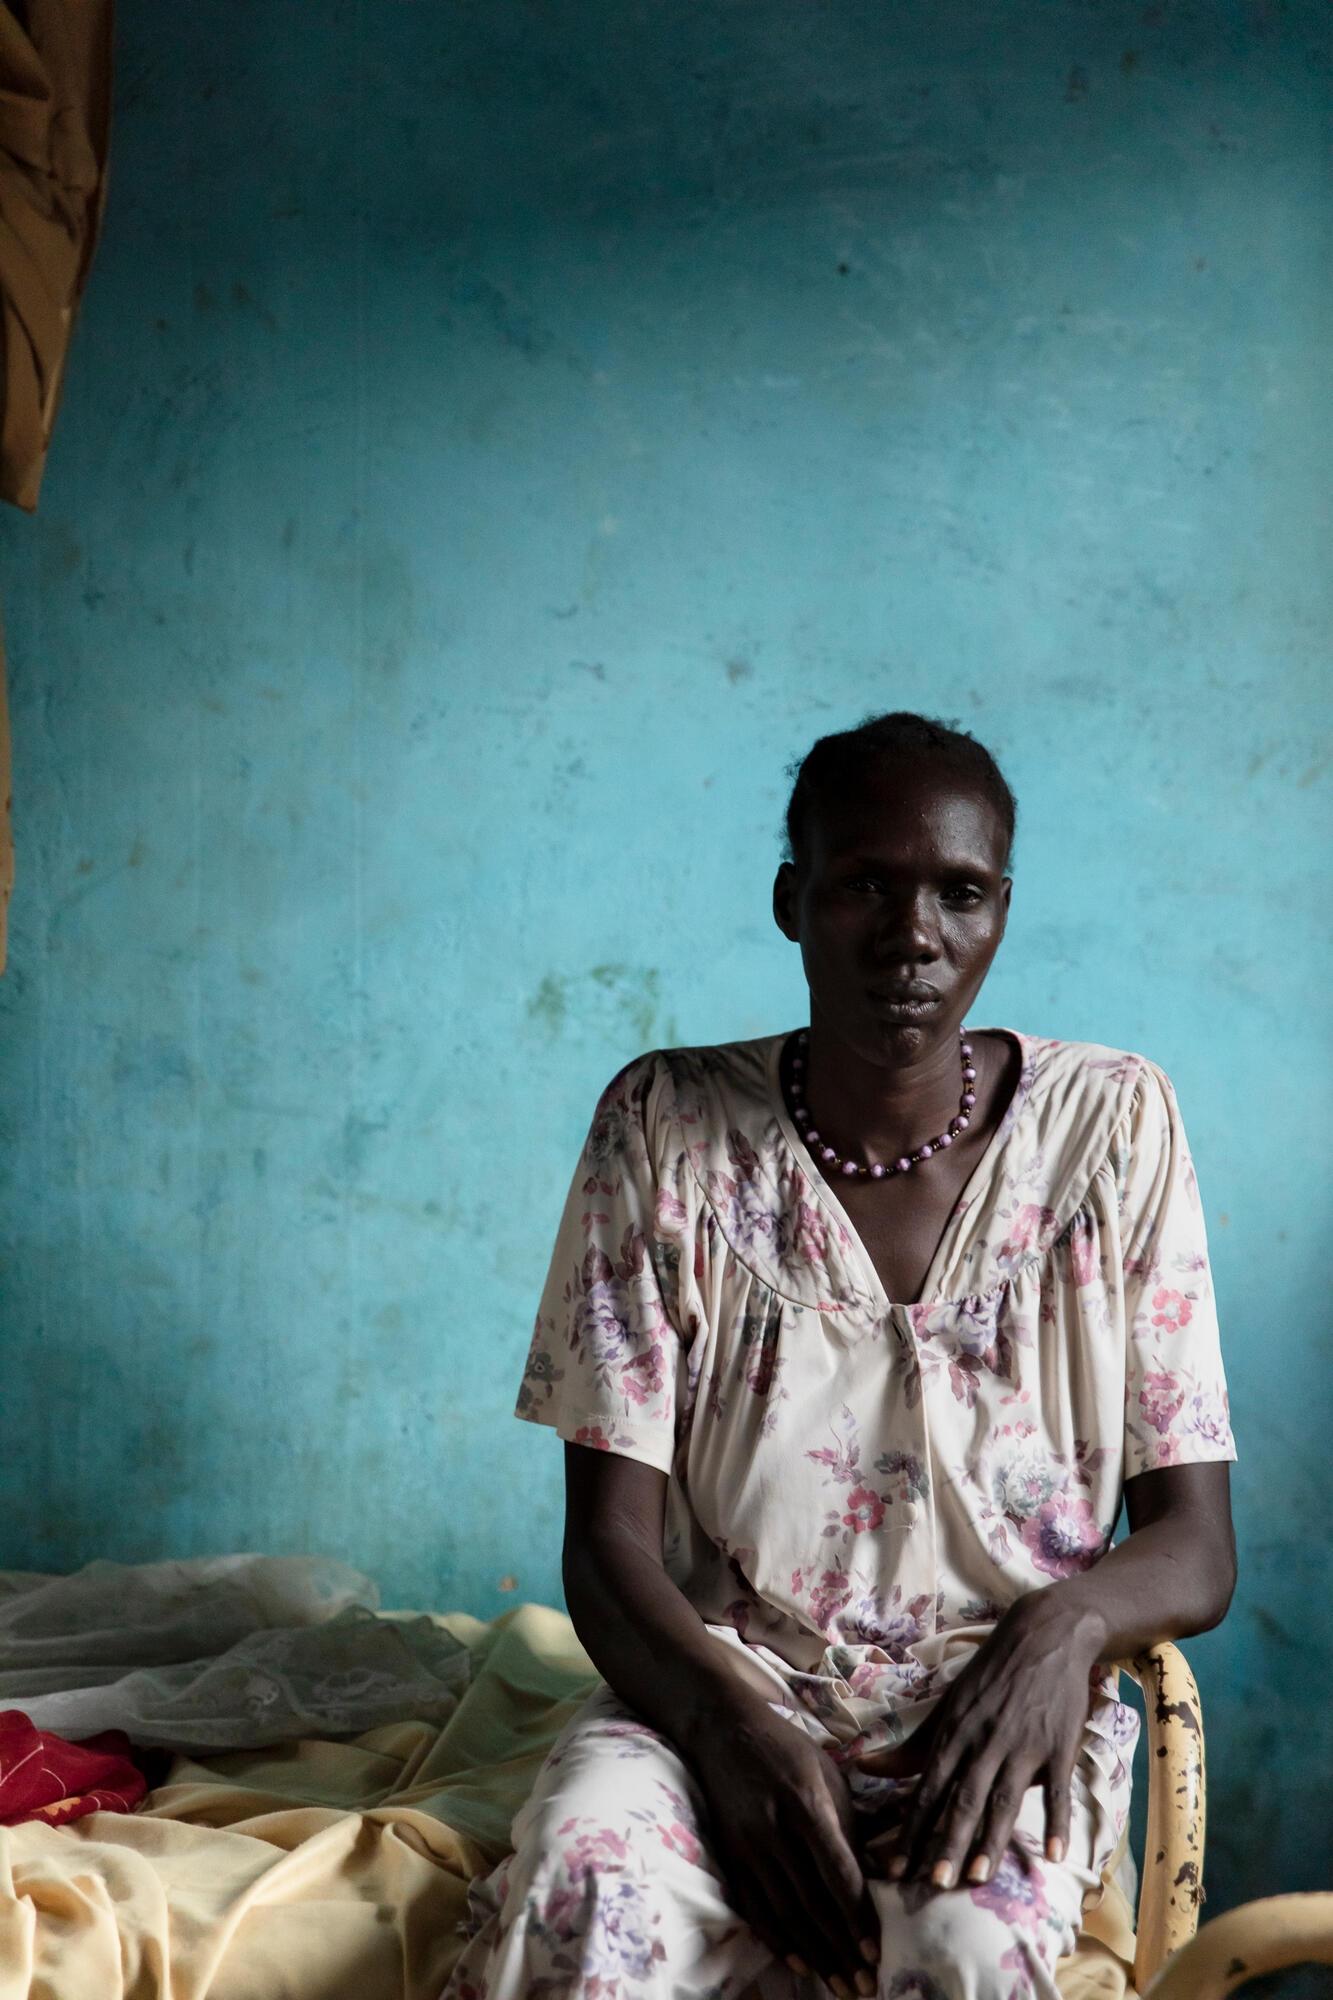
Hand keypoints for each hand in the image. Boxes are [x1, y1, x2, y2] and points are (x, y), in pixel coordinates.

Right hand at [688, 1695, 879, 1997]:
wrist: (724, 1729)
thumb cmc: (787, 1748)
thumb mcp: (828, 1774)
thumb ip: (851, 1824)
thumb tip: (881, 1873)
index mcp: (807, 1803)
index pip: (837, 1872)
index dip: (856, 1916)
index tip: (874, 1952)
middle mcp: (775, 1830)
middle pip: (812, 1903)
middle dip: (841, 1950)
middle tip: (865, 1987)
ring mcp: (748, 1846)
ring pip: (785, 1914)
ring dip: (815, 1956)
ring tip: (840, 1987)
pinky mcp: (729, 1855)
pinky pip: (754, 1909)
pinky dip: (778, 1941)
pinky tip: (799, 1964)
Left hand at [873, 1592, 1103, 1890]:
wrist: (1044, 1635)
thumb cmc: (989, 1677)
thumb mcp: (948, 1705)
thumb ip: (911, 1746)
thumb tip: (863, 1766)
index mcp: (954, 1732)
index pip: (928, 1788)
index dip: (912, 1828)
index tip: (896, 1866)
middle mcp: (984, 1741)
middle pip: (963, 1798)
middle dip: (946, 1841)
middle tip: (933, 1883)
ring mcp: (1023, 1745)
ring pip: (1004, 1799)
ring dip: (991, 1839)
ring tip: (979, 1877)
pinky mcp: (1059, 1746)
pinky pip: (1058, 1790)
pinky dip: (1057, 1821)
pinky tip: (1056, 1856)